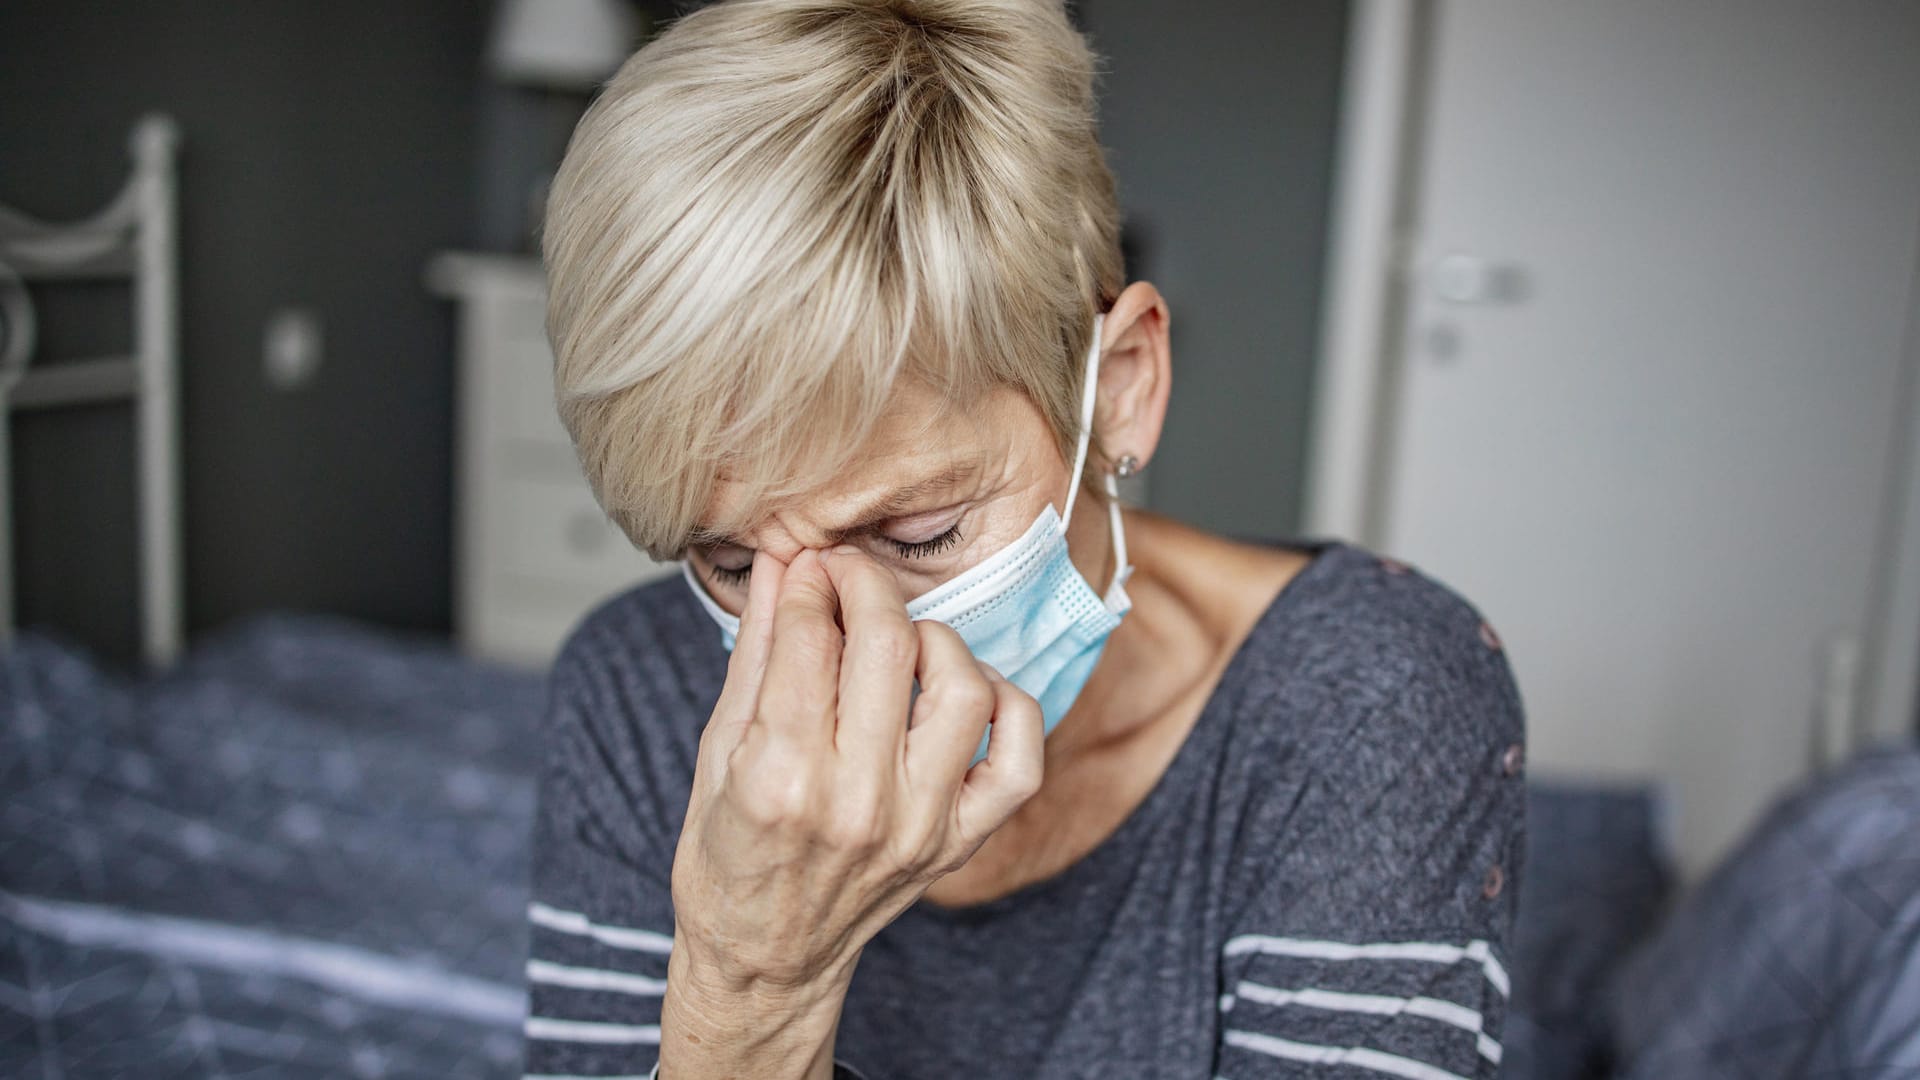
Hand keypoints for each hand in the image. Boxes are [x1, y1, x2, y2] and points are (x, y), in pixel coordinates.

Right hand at [660, 545, 1044, 1076]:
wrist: (767, 959)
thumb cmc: (729, 853)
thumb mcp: (718, 749)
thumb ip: (757, 651)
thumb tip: (782, 560)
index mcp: (780, 777)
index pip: (810, 637)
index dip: (809, 580)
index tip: (807, 563)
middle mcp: (857, 802)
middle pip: (887, 647)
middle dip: (865, 585)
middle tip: (847, 575)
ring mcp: (919, 826)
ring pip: (963, 688)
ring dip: (934, 640)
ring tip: (899, 642)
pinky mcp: (958, 842)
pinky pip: (1020, 759)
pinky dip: (1007, 708)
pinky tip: (965, 693)